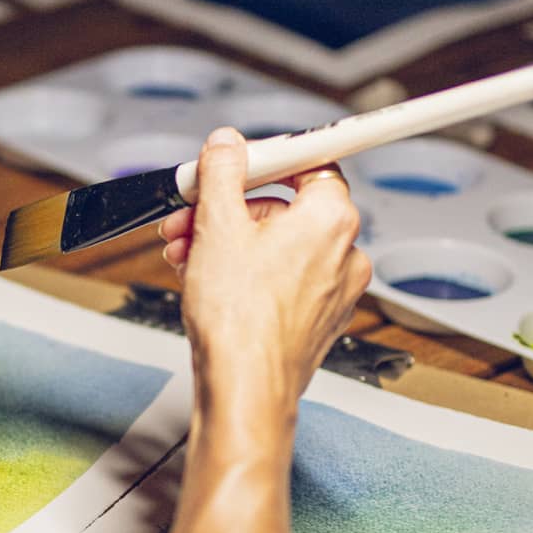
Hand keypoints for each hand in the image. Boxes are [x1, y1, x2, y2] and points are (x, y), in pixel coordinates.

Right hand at [157, 128, 369, 414]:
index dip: (263, 159)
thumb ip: (223, 172)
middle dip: (229, 207)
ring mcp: (334, 288)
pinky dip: (246, 271)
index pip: (309, 161)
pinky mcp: (317, 317)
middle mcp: (344, 251)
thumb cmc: (240, 319)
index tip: (235, 161)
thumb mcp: (216, 224)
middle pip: (283, 206)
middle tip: (191, 212)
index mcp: (331, 218)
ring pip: (277, 244)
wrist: (245, 386)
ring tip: (187, 251)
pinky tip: (207, 277)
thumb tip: (226, 145)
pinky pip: (282, 277)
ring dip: (228, 240)